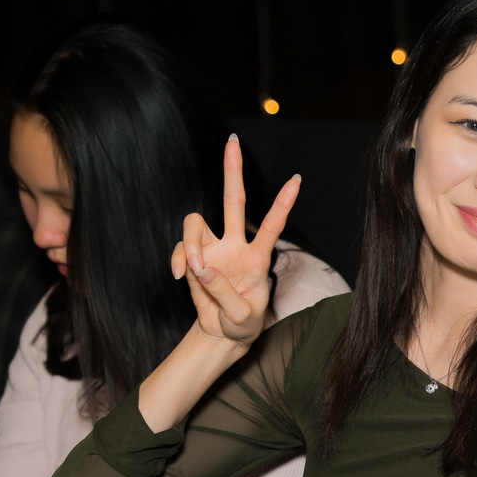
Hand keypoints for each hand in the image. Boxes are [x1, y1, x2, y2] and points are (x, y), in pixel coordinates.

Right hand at [171, 135, 299, 346]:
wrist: (223, 334)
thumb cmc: (243, 324)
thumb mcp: (243, 316)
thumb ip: (225, 293)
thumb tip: (203, 267)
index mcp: (257, 258)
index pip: (272, 226)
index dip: (283, 203)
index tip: (297, 179)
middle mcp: (235, 246)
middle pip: (234, 200)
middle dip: (232, 171)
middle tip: (233, 142)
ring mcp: (212, 249)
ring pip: (196, 222)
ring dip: (191, 244)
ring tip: (194, 270)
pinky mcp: (193, 258)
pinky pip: (181, 248)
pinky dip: (179, 260)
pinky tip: (181, 276)